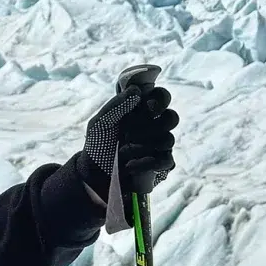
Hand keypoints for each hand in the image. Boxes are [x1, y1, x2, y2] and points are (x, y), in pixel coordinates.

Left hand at [81, 80, 178, 195]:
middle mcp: (154, 126)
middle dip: (150, 126)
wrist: (94, 175)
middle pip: (172, 118)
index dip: (160, 98)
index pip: (161, 96)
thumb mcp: (100, 123)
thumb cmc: (97, 145)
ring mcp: (160, 145)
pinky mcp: (161, 164)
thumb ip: (117, 105)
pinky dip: (145, 163)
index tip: (146, 105)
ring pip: (168, 139)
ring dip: (141, 146)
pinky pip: (165, 161)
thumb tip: (137, 90)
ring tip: (121, 152)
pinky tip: (129, 165)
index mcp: (141, 112)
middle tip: (128, 133)